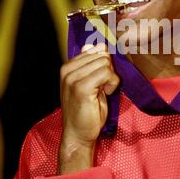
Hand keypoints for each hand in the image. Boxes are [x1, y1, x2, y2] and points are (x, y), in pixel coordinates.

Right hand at [58, 43, 119, 173]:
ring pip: (105, 63)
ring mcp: (73, 78)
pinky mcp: (81, 87)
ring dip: (111, 78)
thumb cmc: (86, 111)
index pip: (96, 49)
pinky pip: (106, 73)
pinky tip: (105, 93)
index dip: (105, 64)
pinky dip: (112, 83)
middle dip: (109, 71)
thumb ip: (93, 65)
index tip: (101, 80)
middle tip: (103, 87)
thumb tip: (98, 44)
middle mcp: (67, 70)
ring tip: (103, 91)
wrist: (78, 134)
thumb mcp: (89, 83)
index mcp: (68, 67)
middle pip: (102, 55)